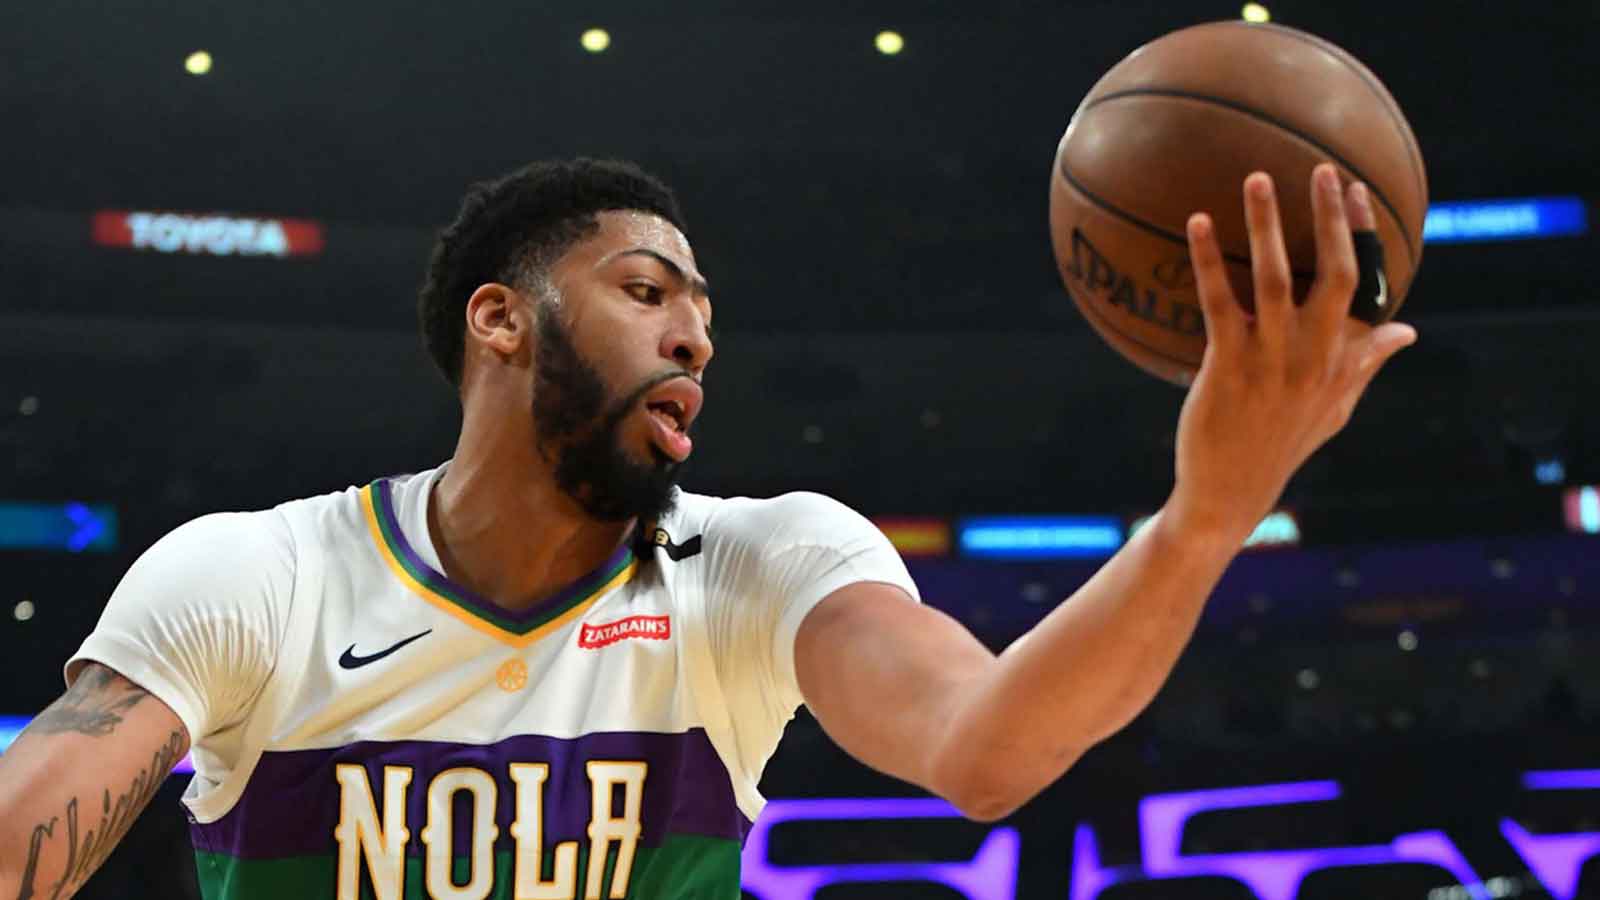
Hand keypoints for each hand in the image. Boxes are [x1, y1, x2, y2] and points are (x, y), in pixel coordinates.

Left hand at [1167, 163, 1416, 541]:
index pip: (1364, 285)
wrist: (1229, 492)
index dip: (1362, 234)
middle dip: (1330, 219)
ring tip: (1257, 178)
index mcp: (1339, 359)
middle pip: (1335, 275)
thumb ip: (1366, 363)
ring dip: (1267, 226)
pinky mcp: (1226, 366)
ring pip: (1275, 280)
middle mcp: (1312, 356)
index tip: (1356, 188)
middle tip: (1320, 169)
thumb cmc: (1280, 445)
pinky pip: (1218, 302)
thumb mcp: (1335, 407)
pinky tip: (1196, 223)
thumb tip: (1408, 331)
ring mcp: (1270, 361)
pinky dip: (1208, 260)